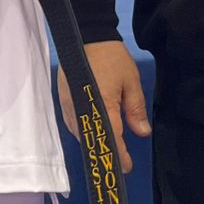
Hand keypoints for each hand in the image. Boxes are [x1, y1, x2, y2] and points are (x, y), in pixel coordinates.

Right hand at [58, 40, 150, 172]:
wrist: (88, 36)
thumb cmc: (113, 59)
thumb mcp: (131, 82)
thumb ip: (135, 109)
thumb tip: (141, 133)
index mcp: (101, 106)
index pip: (110, 138)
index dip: (119, 154)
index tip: (126, 167)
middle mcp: (80, 110)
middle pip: (91, 139)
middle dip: (105, 151)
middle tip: (118, 160)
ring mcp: (68, 106)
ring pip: (80, 133)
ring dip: (92, 141)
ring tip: (108, 147)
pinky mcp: (62, 100)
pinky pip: (72, 123)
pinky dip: (82, 130)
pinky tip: (92, 131)